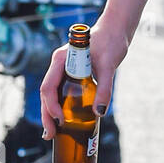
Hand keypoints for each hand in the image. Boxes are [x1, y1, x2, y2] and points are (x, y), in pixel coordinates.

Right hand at [40, 15, 129, 140]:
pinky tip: (63, 119)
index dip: (51, 106)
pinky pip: (61, 91)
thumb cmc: (111, 41)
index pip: (48, 87)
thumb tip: (100, 112)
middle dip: (47, 114)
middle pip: (46, 93)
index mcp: (61, 60)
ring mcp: (63, 68)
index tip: (60, 121)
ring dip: (51, 112)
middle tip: (50, 134)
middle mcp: (59, 64)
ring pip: (52, 93)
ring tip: (53, 132)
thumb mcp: (109, 65)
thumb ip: (104, 88)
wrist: (117, 29)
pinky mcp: (71, 72)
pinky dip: (60, 105)